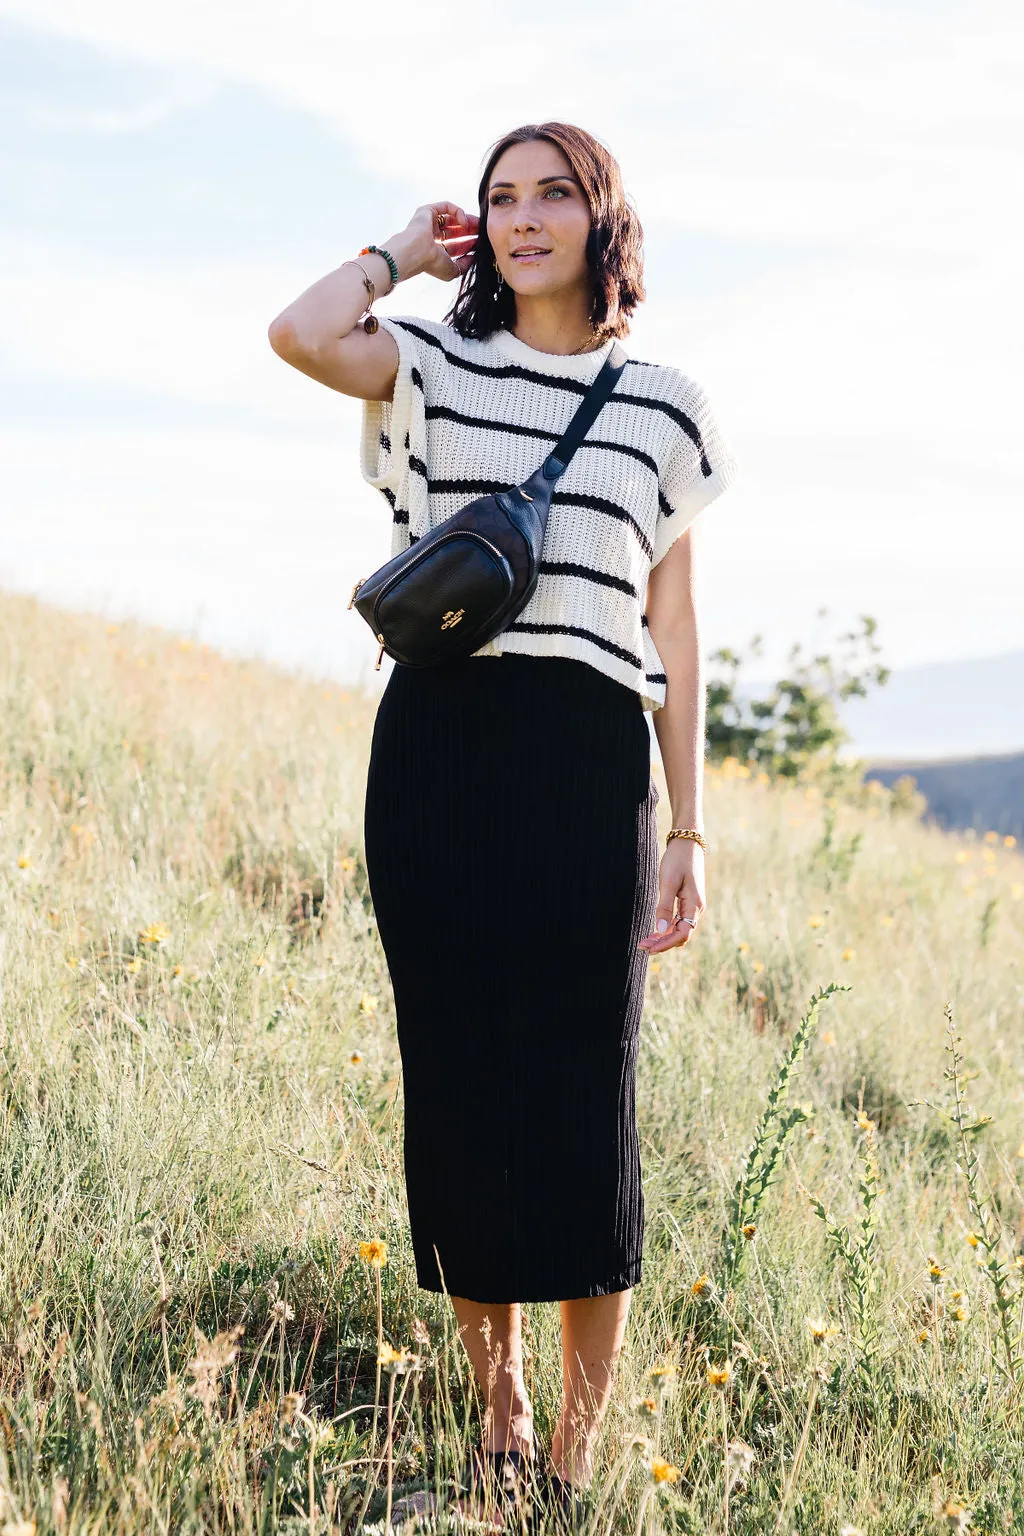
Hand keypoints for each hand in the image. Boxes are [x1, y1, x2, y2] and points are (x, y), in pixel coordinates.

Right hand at [403, 201, 478, 282]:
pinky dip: (458, 212)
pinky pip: (446, 207)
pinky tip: (464, 222)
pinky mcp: (427, 211)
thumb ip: (465, 265)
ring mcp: (429, 223)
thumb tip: (474, 257)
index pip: (456, 245)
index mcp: (435, 251)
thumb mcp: (453, 270)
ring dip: (467, 221)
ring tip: (478, 226)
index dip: (469, 244)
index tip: (481, 244)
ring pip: (452, 219)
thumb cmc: (432, 263)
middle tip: (483, 232)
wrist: (417, 251)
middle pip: (456, 231)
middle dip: (470, 231)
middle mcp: (431, 236)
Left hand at [637, 839, 705, 954]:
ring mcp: (694, 906)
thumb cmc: (677, 860)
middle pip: (681, 935)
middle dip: (663, 943)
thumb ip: (665, 907)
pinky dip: (668, 928)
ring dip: (665, 937)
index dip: (666, 944)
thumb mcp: (668, 882)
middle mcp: (697, 909)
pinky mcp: (689, 901)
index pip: (682, 934)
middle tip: (642, 946)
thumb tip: (661, 930)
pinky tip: (656, 929)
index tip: (650, 948)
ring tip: (647, 940)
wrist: (687, 843)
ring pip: (680, 929)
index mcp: (695, 905)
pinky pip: (680, 921)